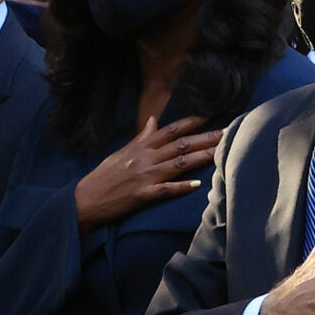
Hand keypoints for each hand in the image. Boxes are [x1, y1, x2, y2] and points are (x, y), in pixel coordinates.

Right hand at [74, 114, 221, 230]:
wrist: (85, 199)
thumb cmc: (104, 176)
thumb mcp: (122, 152)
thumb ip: (142, 137)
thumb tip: (153, 120)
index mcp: (142, 147)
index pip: (170, 130)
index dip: (191, 122)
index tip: (211, 115)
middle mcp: (146, 158)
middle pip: (181, 145)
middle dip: (207, 137)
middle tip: (229, 131)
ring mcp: (145, 176)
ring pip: (179, 163)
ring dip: (202, 157)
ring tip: (222, 151)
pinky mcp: (143, 195)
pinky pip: (166, 190)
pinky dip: (181, 186)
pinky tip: (198, 184)